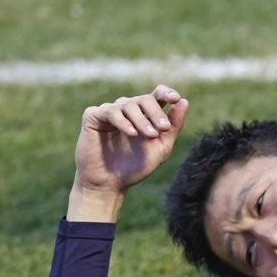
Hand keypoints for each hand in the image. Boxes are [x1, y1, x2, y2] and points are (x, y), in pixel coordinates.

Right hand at [68, 85, 188, 221]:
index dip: (167, 93)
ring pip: (128, 105)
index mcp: (145, 114)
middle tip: (164, 128)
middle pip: (144, 99)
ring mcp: (110, 111)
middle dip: (156, 113)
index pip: (157, 94)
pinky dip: (122, 122)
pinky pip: (109, 112)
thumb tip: (184, 101)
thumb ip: (173, 126)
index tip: (176, 99)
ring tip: (150, 135)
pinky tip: (131, 133)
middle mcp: (128, 109)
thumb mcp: (161, 147)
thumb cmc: (136, 166)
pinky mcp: (93, 117)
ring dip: (142, 120)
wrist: (110, 184)